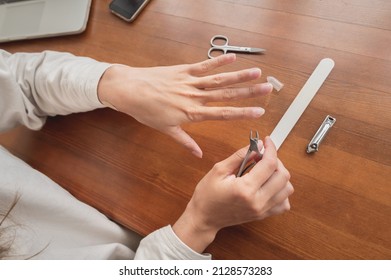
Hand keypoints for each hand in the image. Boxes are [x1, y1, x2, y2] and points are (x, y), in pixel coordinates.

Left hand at [97, 54, 271, 156]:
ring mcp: (190, 82)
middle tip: (268, 88)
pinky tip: (232, 58)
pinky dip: (218, 61)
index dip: (243, 113)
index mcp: (192, 114)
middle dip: (249, 92)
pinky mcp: (183, 70)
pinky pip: (204, 65)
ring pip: (219, 79)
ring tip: (257, 72)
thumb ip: (185, 141)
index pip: (223, 114)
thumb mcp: (166, 130)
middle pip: (227, 95)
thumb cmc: (146, 111)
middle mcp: (195, 97)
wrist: (130, 91)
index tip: (260, 112)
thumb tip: (198, 155)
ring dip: (239, 75)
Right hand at [172, 137, 293, 252]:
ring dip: (280, 176)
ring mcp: (262, 210)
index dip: (271, 148)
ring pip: (287, 189)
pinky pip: (284, 204)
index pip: (269, 164)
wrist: (204, 217)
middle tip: (263, 156)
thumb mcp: (219, 170)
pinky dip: (281, 192)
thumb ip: (240, 156)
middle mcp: (257, 201)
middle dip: (276, 160)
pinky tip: (269, 185)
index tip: (267, 141)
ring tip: (265, 171)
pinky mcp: (263, 215)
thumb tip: (257, 146)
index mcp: (245, 189)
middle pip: (283, 176)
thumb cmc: (207, 195)